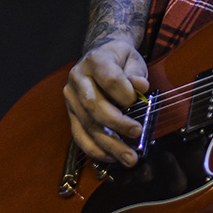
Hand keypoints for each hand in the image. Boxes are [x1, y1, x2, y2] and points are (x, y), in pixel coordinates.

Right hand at [63, 38, 149, 166]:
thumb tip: (141, 86)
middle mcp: (78, 78)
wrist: (99, 56)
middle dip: (117, 124)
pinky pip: (79, 135)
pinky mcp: (71, 114)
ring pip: (87, 124)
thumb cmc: (119, 60)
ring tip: (128, 157)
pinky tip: (111, 156)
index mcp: (95, 61)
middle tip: (137, 134)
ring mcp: (71, 98)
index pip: (110, 79)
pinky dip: (95, 149)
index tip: (138, 102)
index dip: (125, 93)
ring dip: (108, 144)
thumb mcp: (132, 59)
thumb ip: (136, 73)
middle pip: (95, 105)